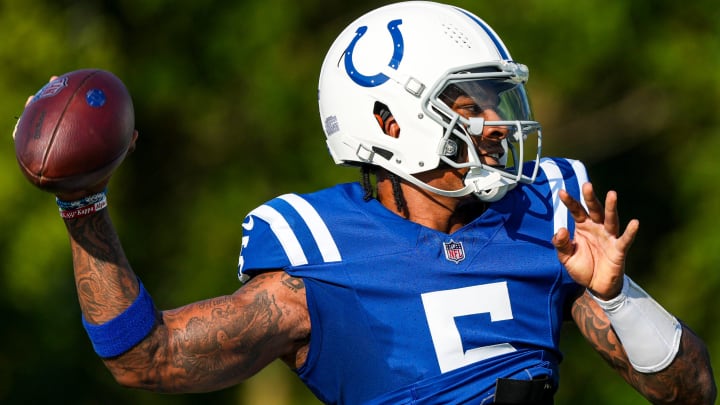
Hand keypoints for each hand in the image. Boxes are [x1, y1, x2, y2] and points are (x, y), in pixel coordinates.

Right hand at [22, 76, 138, 201]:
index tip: (79, 79)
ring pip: (41, 121)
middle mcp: (69, 131)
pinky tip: (18, 129)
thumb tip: (135, 133)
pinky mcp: (44, 152)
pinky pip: (30, 142)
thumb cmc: (101, 173)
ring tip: (32, 100)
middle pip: (58, 107)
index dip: (77, 92)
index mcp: (85, 131)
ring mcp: (55, 140)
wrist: (88, 193)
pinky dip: (23, 134)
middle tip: (53, 81)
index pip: (79, 106)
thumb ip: (125, 145)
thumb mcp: (115, 157)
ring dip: (35, 110)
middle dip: (54, 93)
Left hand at [552, 182, 638, 299]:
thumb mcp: (566, 257)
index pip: (576, 211)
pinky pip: (625, 239)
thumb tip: (561, 230)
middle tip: (587, 185)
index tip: (562, 192)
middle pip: (594, 210)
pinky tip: (635, 223)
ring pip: (611, 220)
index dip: (570, 202)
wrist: (596, 286)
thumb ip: (561, 244)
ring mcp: (609, 237)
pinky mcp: (619, 249)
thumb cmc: (582, 267)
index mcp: (583, 226)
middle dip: (591, 198)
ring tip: (612, 194)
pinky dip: (630, 232)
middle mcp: (597, 228)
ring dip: (611, 208)